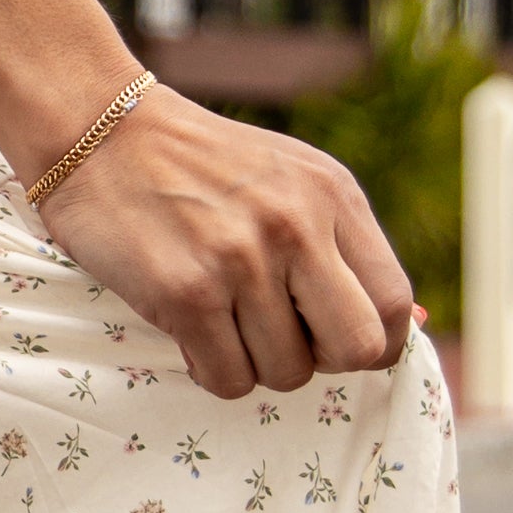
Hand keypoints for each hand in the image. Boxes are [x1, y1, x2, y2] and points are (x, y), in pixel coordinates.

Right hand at [34, 85, 416, 399]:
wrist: (101, 133)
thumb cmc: (198, 167)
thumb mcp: (290, 183)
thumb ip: (345, 248)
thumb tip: (412, 327)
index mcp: (333, 196)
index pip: (393, 303)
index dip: (373, 341)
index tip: (333, 340)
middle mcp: (296, 226)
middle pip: (356, 348)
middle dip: (324, 361)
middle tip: (285, 341)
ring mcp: (242, 261)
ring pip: (287, 372)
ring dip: (257, 364)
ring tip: (225, 323)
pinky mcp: (187, 293)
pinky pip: (228, 379)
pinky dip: (213, 371)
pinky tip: (193, 333)